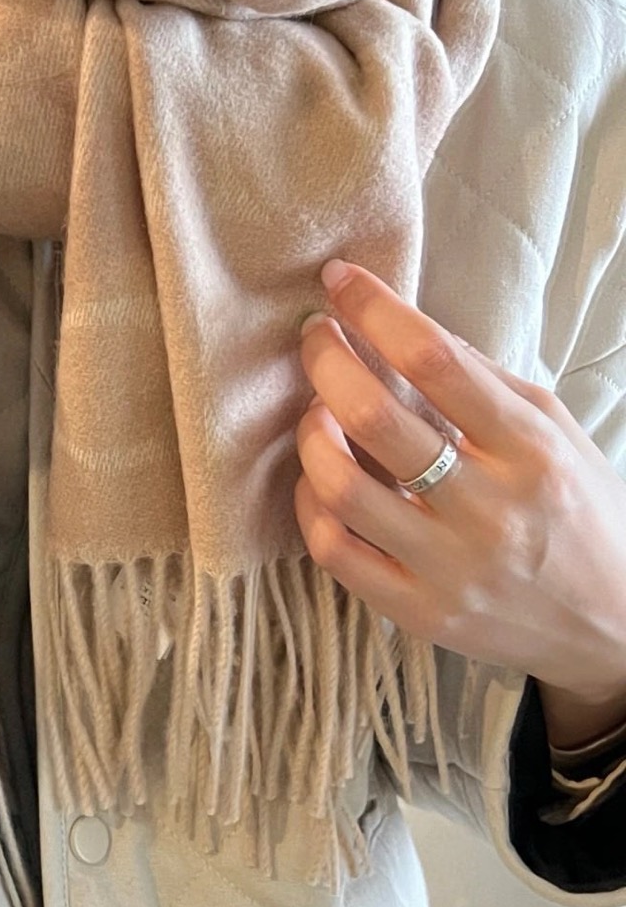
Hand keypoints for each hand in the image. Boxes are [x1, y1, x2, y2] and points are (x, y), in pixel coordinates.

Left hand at [294, 261, 625, 728]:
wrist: (611, 625)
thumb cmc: (578, 512)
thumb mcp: (555, 433)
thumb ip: (485, 382)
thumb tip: (403, 327)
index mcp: (530, 449)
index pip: (435, 360)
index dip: (376, 310)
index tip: (341, 281)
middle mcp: (490, 509)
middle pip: (375, 419)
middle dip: (327, 361)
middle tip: (316, 338)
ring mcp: (450, 567)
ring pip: (342, 488)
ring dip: (311, 434)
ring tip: (315, 411)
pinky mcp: (419, 612)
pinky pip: (334, 551)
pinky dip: (311, 504)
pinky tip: (319, 479)